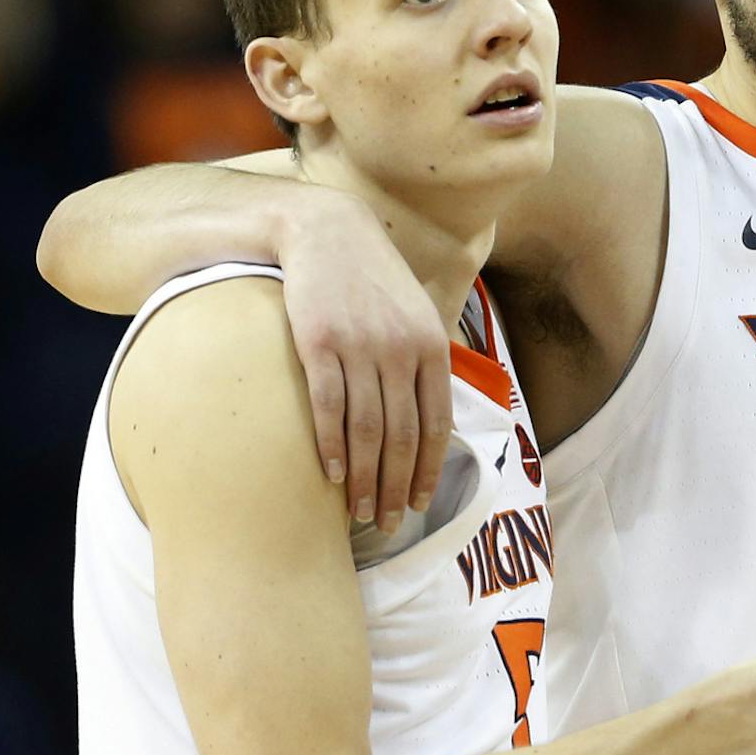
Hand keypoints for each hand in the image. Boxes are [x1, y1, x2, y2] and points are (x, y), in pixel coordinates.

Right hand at [277, 192, 452, 532]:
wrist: (326, 232)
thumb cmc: (371, 278)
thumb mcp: (414, 313)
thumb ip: (425, 360)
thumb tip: (429, 413)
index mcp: (431, 348)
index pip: (436, 424)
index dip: (428, 468)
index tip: (419, 502)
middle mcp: (401, 351)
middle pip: (402, 436)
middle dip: (395, 486)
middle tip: (386, 522)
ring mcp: (361, 348)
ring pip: (367, 431)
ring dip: (364, 479)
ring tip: (358, 511)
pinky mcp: (319, 345)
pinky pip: (329, 407)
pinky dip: (332, 447)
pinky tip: (332, 475)